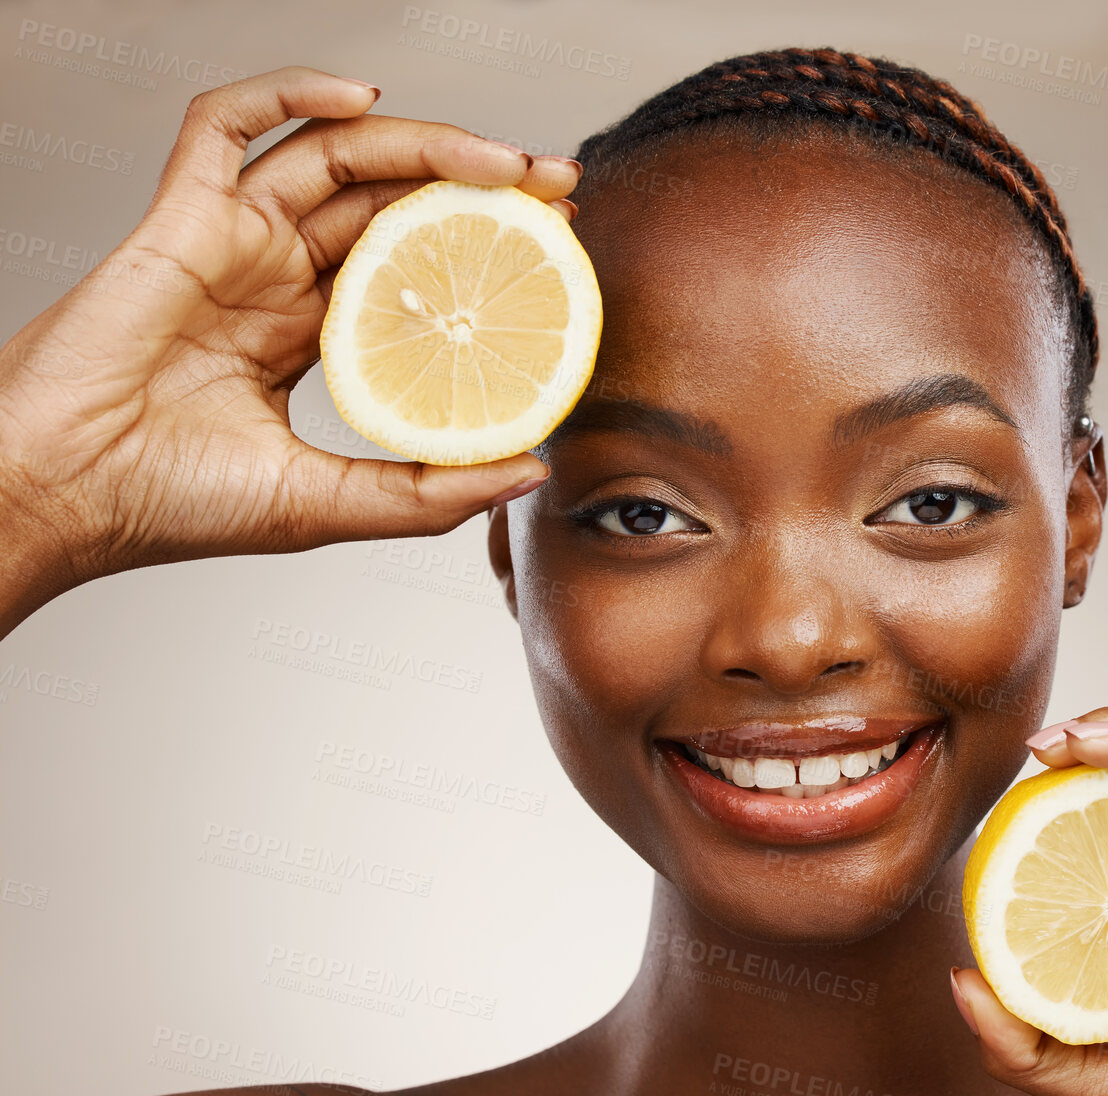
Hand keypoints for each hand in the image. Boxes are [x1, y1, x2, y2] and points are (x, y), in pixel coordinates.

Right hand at [0, 66, 578, 634]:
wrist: (65, 496)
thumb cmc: (173, 505)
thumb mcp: (330, 505)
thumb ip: (430, 491)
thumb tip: (534, 469)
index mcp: (307, 338)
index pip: (414, 271)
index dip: (484, 250)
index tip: (558, 246)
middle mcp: (275, 281)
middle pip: (390, 204)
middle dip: (478, 185)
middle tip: (555, 187)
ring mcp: (230, 243)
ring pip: (334, 158)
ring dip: (424, 144)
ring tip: (502, 160)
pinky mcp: (178, 216)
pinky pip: (226, 123)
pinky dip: (289, 94)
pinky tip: (361, 98)